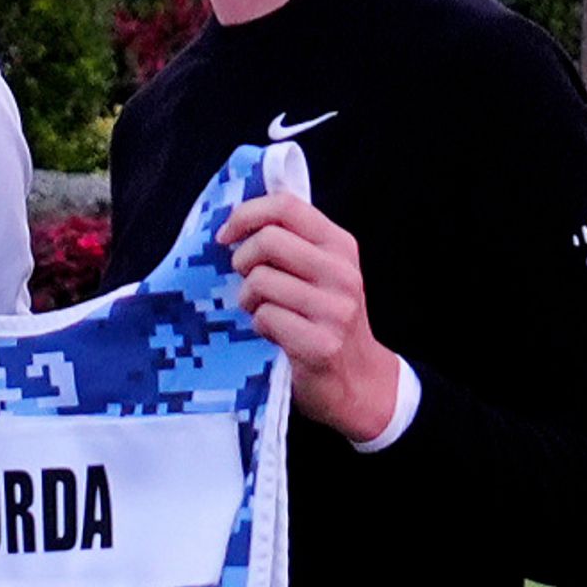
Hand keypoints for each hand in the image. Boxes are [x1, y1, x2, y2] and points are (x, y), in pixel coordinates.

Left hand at [218, 193, 400, 441]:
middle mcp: (342, 273)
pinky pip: (265, 317)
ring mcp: (335, 309)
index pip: (286, 205)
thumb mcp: (320, 271)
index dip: (246, 214)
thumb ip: (290, 242)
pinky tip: (275, 335)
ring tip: (264, 311)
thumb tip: (235, 220)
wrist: (359, 381)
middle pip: (268, 240)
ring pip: (260, 280)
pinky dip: (259, 326)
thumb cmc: (326, 318)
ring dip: (249, 299)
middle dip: (243, 260)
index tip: (226, 236)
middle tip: (249, 281)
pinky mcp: (321, 344)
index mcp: (340, 245)